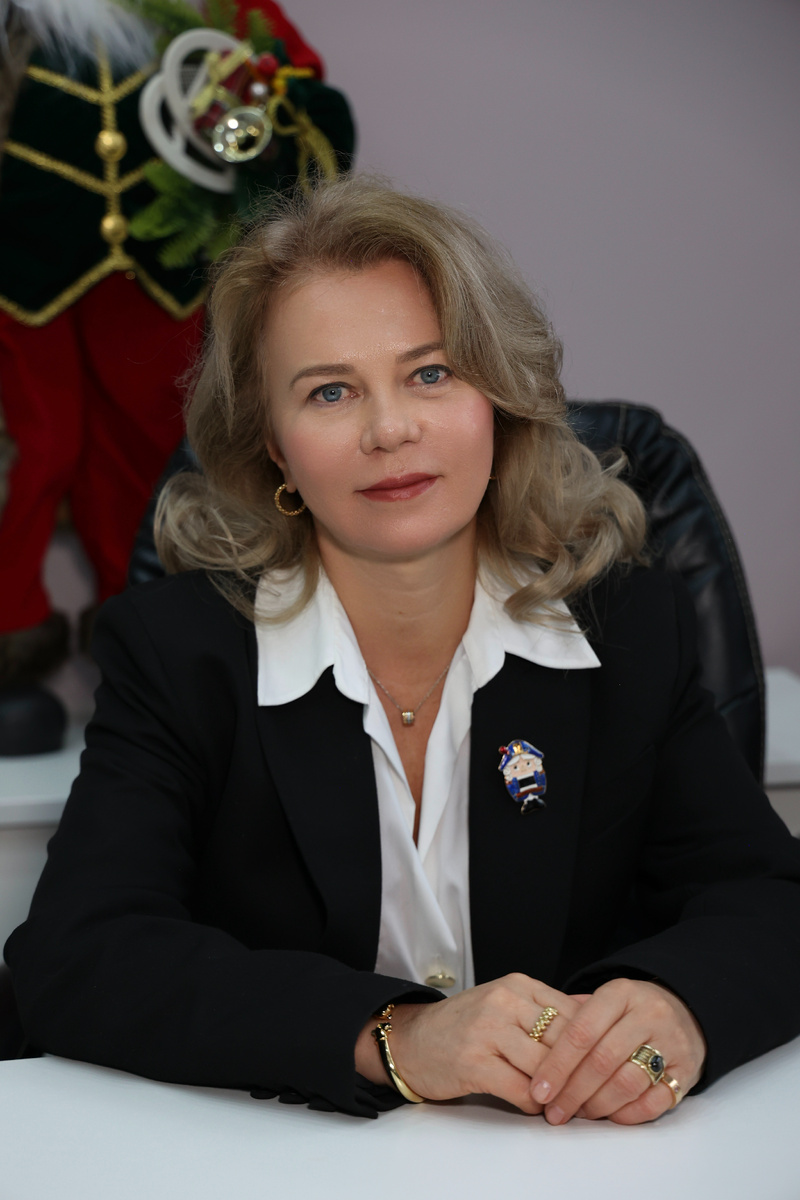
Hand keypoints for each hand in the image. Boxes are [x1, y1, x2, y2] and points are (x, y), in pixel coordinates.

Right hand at [356, 974, 582, 1112]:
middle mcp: (504, 1002)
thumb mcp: (507, 1002)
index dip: (593, 1044)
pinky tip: (537, 1108)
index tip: (604, 1067)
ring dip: (560, 1092)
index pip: (572, 1013)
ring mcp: (488, 1030)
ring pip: (546, 1067)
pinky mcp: (474, 1062)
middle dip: (582, 1072)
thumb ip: (548, 1007)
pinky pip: (521, 1090)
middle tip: (596, 1094)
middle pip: (563, 1041)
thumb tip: (596, 1010)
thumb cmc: (465, 1025)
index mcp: (518, 985)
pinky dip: (535, 1105)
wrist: (412, 1040)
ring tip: (568, 1104)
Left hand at [529, 978, 706, 1124]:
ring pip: (627, 1083)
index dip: (557, 1064)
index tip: (539, 1090)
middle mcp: (648, 1014)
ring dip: (597, 1106)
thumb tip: (532, 1048)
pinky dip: (628, 1115)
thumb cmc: (631, 1010)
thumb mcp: (605, 999)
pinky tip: (609, 1117)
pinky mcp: (687, 1071)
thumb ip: (572, 1017)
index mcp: (621, 993)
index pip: (582, 1031)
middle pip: (602, 1060)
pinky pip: (654, 1102)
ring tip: (578, 1114)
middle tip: (553, 1111)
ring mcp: (671, 1043)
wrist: (687, 1009)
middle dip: (572, 1091)